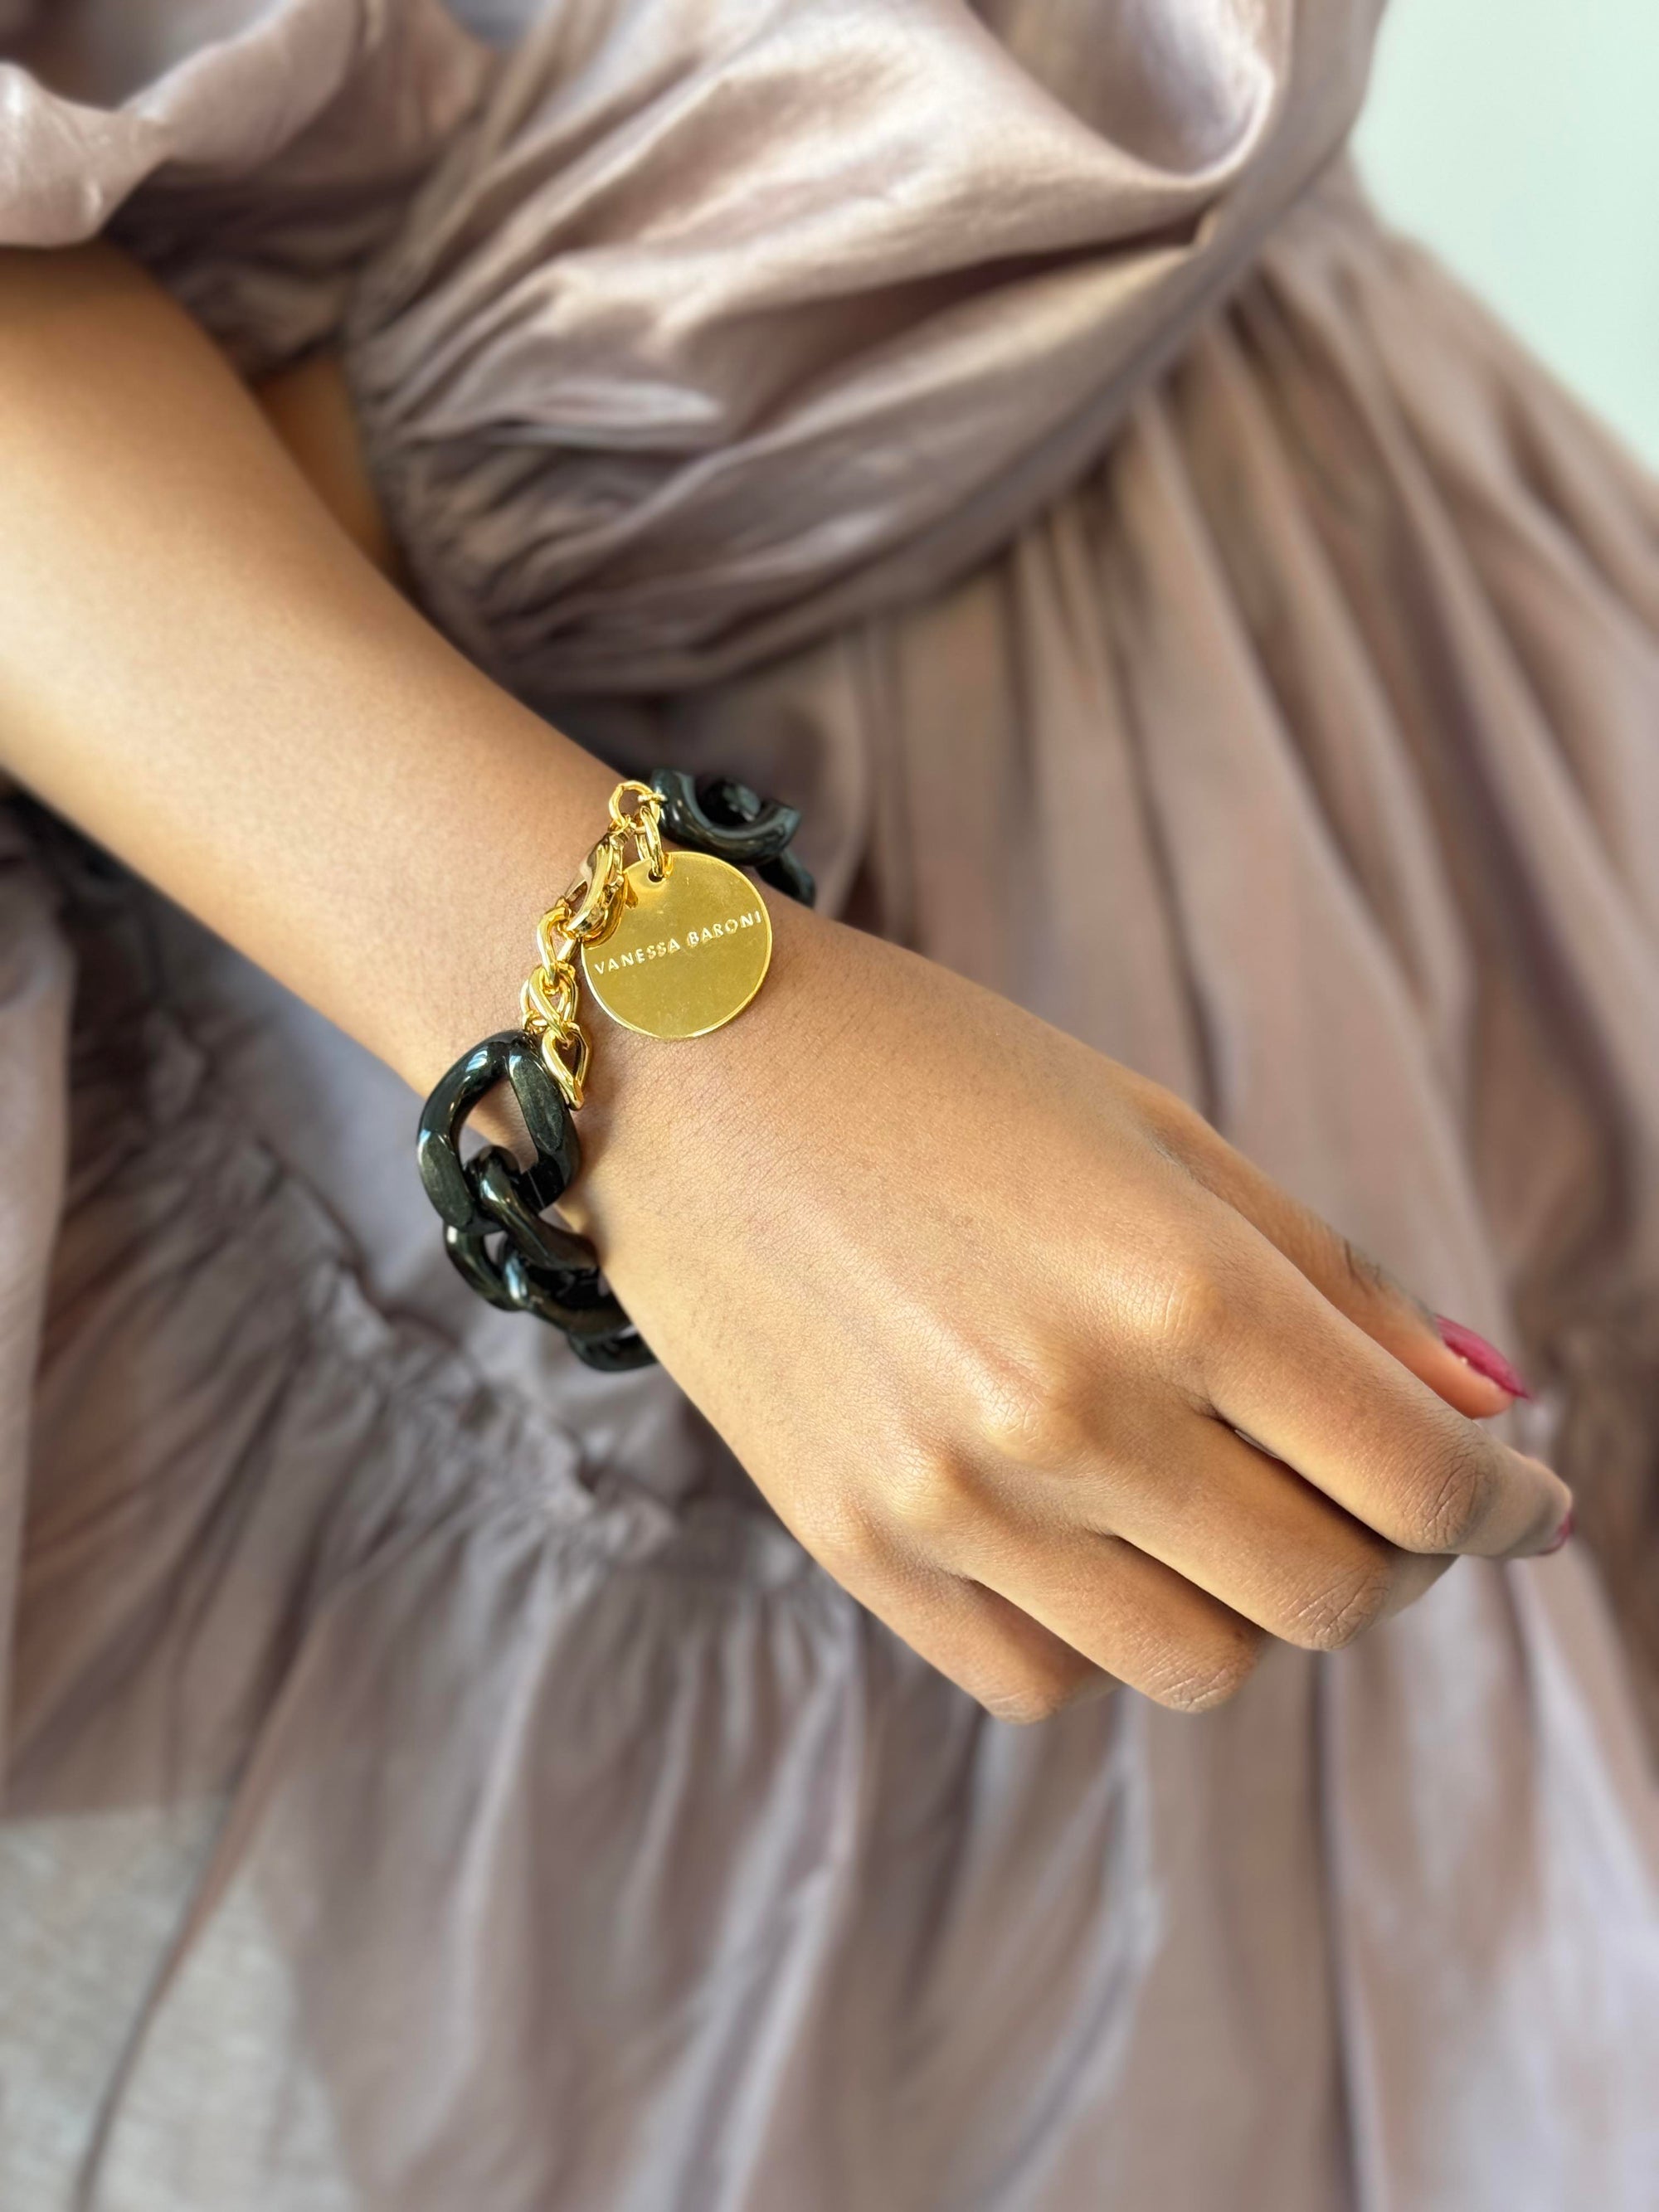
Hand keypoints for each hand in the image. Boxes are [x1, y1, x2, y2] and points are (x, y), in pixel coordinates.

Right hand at [569, 895, 1569, 1720]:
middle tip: (1361, 1489)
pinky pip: (1041, 1680)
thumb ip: (1334, 1288)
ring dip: (1243, 1599)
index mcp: (1176, 1284)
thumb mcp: (1158, 1136)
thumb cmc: (936, 1069)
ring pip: (1196, 1666)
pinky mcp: (856, 1550)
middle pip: (1326, 1596)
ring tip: (1205, 1499)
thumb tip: (1488, 1413)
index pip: (1418, 1475)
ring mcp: (954, 1502)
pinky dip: (1096, 1627)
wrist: (681, 1071)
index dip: (1504, 1503)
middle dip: (1388, 1555)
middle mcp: (1072, 1415)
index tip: (1518, 1499)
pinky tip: (1073, 1525)